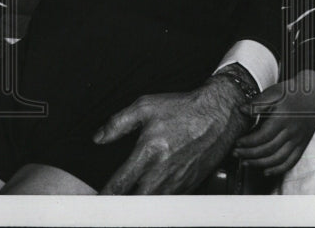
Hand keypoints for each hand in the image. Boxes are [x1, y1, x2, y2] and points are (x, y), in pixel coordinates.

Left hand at [94, 75, 251, 193]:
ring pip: (153, 206)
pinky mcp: (190, 187)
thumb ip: (117, 123)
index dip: (105, 194)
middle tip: (109, 206)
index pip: (120, 184)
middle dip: (121, 207)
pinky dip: (157, 202)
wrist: (218, 115)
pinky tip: (149, 196)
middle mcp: (162, 172)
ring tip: (127, 205)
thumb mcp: (145, 106)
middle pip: (136, 203)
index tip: (96, 200)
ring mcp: (178, 183)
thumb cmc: (182, 109)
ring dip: (139, 206)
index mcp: (148, 153)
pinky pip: (169, 202)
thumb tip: (98, 138)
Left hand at [234, 70, 314, 176]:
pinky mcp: (303, 145)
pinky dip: (278, 169)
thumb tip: (241, 110)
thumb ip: (257, 103)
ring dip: (260, 163)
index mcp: (282, 119)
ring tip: (245, 162)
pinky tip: (266, 170)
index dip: (247, 142)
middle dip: (249, 154)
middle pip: (268, 150)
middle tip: (235, 153)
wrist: (314, 93)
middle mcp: (291, 132)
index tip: (236, 143)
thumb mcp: (273, 92)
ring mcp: (299, 140)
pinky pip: (291, 162)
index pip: (262, 137)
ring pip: (278, 159)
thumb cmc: (291, 91)